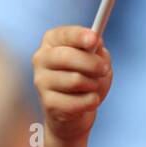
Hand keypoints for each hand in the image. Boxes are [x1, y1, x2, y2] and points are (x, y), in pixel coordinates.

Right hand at [32, 26, 112, 142]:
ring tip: (93, 87)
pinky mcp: (47, 103)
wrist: (76, 112)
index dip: (79, 36)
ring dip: (93, 84)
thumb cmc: (86, 79)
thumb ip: (97, 50)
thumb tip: (96, 42)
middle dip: (92, 63)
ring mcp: (41, 81)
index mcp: (52, 41)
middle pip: (67, 57)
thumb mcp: (96, 60)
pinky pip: (76, 101)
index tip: (94, 39)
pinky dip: (91, 101)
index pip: (64, 34)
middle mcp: (41, 59)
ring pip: (75, 80)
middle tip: (105, 69)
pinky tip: (89, 101)